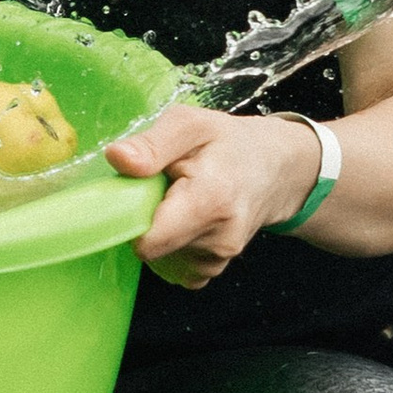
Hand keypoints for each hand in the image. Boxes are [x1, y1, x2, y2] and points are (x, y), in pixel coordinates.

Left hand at [104, 104, 324, 290]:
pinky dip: (172, 247)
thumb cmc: (228, 143)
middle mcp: (218, 240)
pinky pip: (174, 267)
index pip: (148, 240)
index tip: (137, 193)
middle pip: (150, 248)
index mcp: (210, 201)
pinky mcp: (214, 269)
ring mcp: (218, 259)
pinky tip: (188, 221)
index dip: (130, 218)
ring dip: (160, 231)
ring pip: (159, 258)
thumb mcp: (191, 124)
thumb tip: (117, 158)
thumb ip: (153, 143)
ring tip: (181, 200)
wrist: (275, 168)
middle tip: (163, 188)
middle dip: (145, 219)